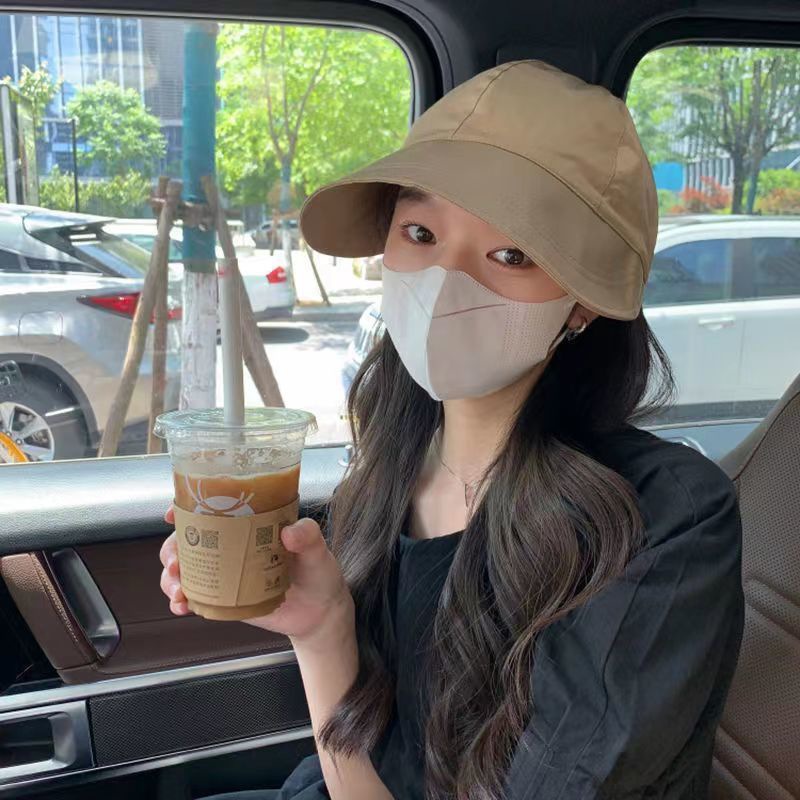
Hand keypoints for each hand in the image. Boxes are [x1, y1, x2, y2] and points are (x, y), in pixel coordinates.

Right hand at [159, 508, 353, 645]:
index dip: (187, 508)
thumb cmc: (319, 574)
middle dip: (172, 548)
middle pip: (190, 539)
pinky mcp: (224, 598)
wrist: (319, 614)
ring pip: (186, 568)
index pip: (213, 508)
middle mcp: (233, 544)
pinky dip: (181, 601)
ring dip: (171, 577)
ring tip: (179, 589)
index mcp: (251, 523)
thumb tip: (290, 532)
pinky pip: (195, 596)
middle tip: (176, 562)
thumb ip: (309, 537)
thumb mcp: (318, 551)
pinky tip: (183, 606)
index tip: (173, 514)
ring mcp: (226, 572)